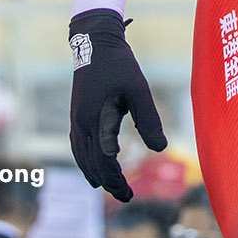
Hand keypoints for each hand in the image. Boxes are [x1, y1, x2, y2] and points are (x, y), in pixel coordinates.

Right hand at [69, 9, 166, 200]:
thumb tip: (161, 148)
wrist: (95, 40)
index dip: (116, 180)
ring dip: (95, 173)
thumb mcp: (139, 89)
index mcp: (95, 120)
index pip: (104, 161)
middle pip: (91, 163)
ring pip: (81, 156)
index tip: (130, 195)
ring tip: (108, 186)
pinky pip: (77, 145)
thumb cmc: (119, 64)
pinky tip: (93, 164)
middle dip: (108, 182)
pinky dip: (84, 160)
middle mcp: (80, 123)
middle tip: (126, 197)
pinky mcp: (76, 113)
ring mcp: (75, 118)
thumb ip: (149, 119)